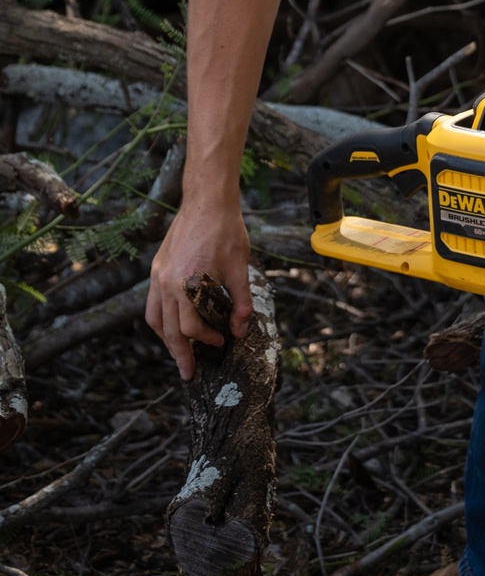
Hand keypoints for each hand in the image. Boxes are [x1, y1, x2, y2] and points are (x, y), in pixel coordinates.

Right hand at [146, 203, 253, 380]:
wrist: (207, 200)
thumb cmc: (226, 231)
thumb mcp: (240, 267)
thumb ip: (240, 302)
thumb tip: (240, 330)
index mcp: (187, 284)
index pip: (190, 328)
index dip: (206, 340)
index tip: (220, 342)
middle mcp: (166, 282)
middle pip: (168, 330)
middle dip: (179, 355)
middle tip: (188, 374)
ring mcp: (158, 274)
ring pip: (154, 318)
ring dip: (166, 339)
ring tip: (178, 352)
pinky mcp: (157, 266)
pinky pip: (152, 302)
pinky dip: (160, 318)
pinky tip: (172, 322)